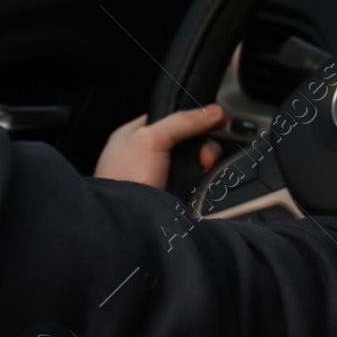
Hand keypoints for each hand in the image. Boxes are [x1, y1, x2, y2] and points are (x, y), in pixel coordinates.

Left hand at [94, 105, 226, 187]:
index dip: (192, 118)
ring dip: (204, 165)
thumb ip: (182, 121)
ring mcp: (160, 177)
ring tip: (203, 171)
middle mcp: (146, 155)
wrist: (127, 224)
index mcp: (133, 135)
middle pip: (187, 140)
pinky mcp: (172, 195)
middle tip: (204, 156)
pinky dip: (203, 182)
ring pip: (194, 162)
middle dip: (202, 146)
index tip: (213, 120)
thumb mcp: (151, 139)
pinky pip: (196, 182)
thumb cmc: (123, 181)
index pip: (170, 116)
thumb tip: (212, 111)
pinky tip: (200, 184)